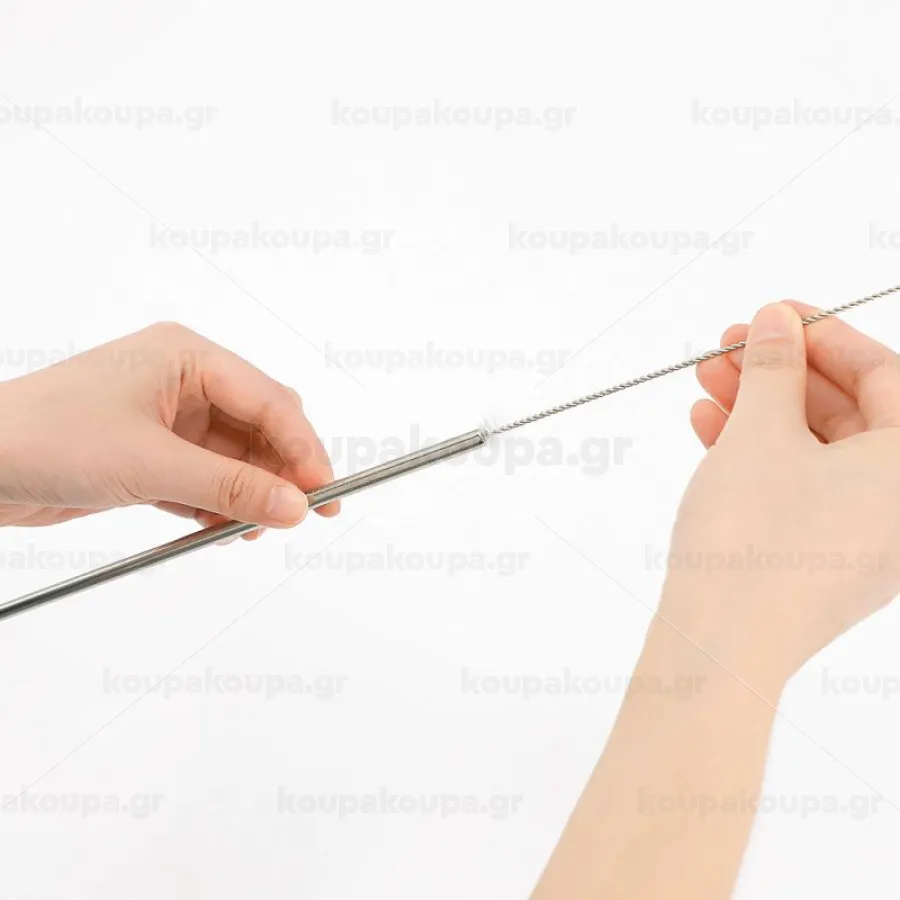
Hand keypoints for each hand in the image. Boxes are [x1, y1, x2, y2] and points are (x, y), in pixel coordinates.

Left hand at [0, 322, 338, 536]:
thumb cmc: (43, 436)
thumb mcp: (150, 464)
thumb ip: (229, 488)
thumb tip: (294, 506)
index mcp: (187, 357)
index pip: (269, 401)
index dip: (302, 448)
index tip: (323, 492)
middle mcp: (184, 382)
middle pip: (261, 428)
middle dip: (280, 472)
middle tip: (299, 515)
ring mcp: (170, 420)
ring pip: (236, 459)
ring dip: (248, 495)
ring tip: (249, 530)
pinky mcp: (154, 454)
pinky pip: (206, 480)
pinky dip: (217, 506)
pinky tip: (219, 529)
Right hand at [662, 301, 899, 684]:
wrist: (721, 645)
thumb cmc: (753, 541)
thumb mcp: (759, 433)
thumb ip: (771, 368)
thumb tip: (775, 323)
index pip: (884, 374)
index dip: (823, 335)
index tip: (774, 314)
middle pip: (849, 412)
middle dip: (782, 374)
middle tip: (730, 348)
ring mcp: (867, 536)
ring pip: (818, 449)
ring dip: (762, 411)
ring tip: (707, 385)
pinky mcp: (828, 558)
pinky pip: (803, 486)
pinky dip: (761, 454)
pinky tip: (711, 430)